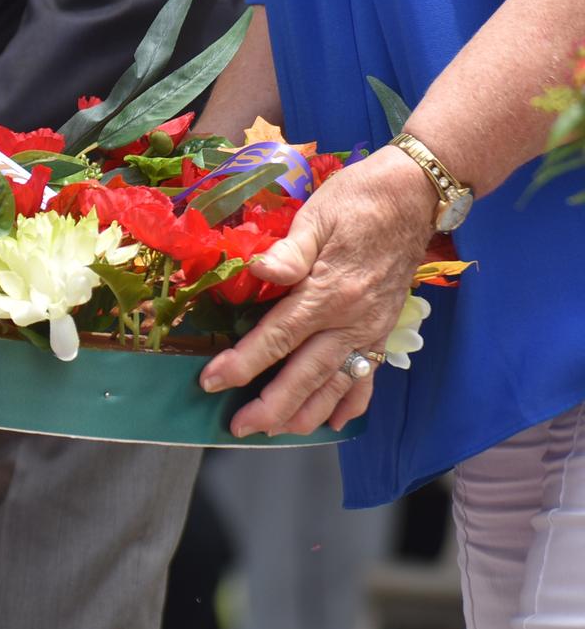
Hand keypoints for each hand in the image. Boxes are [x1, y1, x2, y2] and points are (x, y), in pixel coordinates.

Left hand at [199, 145, 437, 435]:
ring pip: (336, 386)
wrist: (416, 195)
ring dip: (307, 414)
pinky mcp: (382, 330)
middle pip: (305, 377)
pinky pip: (369, 377)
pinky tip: (337, 422)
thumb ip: (289, 251)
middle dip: (270, 408)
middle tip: (238, 429)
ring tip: (278, 432)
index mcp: (327, 294)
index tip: (211, 382)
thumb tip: (258, 268)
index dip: (242, 364)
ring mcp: (370, 330)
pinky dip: (352, 403)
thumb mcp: (317, 216)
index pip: (276, 339)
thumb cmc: (358, 200)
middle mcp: (350, 321)